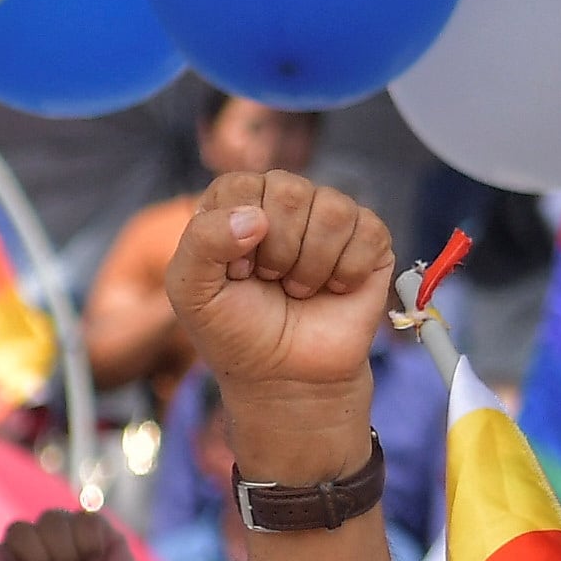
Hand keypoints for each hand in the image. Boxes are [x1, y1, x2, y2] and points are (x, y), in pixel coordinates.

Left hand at [170, 170, 390, 479]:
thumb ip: (201, 243)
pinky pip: (367, 230)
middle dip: (276, 250)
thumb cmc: (235, 331)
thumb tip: (254, 216)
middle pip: (288, 191)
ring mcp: (328, 218)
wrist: (286, 375)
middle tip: (269, 282)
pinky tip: (331, 291)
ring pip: (331, 208)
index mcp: (235, 206)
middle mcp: (283, 204)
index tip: (235, 272)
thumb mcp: (191, 292)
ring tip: (297, 290)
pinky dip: (344, 272)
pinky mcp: (369, 238)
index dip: (234, 234)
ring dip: (310, 265)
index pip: (238, 185)